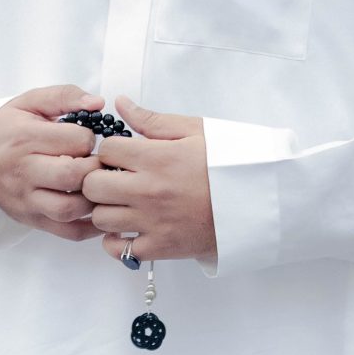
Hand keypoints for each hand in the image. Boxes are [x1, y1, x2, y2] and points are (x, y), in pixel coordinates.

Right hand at [0, 85, 103, 242]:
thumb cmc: (8, 129)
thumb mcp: (30, 102)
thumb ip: (65, 95)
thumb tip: (98, 102)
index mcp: (24, 138)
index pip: (75, 140)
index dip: (90, 138)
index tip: (85, 138)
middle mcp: (22, 171)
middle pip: (72, 175)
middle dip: (95, 168)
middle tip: (97, 163)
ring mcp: (25, 199)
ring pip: (69, 209)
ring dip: (93, 198)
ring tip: (95, 184)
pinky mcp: (30, 219)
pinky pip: (67, 232)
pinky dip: (90, 226)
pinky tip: (98, 211)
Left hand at [82, 97, 216, 264]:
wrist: (261, 202)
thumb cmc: (231, 164)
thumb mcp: (197, 131)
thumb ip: (153, 120)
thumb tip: (120, 104)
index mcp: (158, 158)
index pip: (106, 150)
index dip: (110, 150)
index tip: (123, 154)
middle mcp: (149, 191)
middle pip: (93, 185)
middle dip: (99, 178)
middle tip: (115, 178)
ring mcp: (153, 222)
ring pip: (100, 217)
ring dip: (106, 208)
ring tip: (122, 203)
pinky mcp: (161, 247)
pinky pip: (118, 250)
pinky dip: (116, 241)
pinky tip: (128, 228)